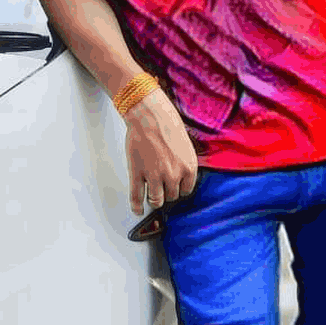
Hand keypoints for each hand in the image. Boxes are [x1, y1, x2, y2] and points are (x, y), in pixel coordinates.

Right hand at [123, 89, 198, 214]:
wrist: (149, 114)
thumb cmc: (167, 124)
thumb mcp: (185, 146)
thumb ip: (183, 164)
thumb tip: (179, 176)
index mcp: (189, 167)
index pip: (186, 191)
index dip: (179, 189)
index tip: (175, 188)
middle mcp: (174, 175)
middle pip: (171, 196)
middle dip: (166, 192)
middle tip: (162, 187)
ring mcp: (155, 176)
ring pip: (156, 200)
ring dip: (154, 199)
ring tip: (151, 196)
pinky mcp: (138, 174)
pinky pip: (137, 196)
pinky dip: (136, 206)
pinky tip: (137, 210)